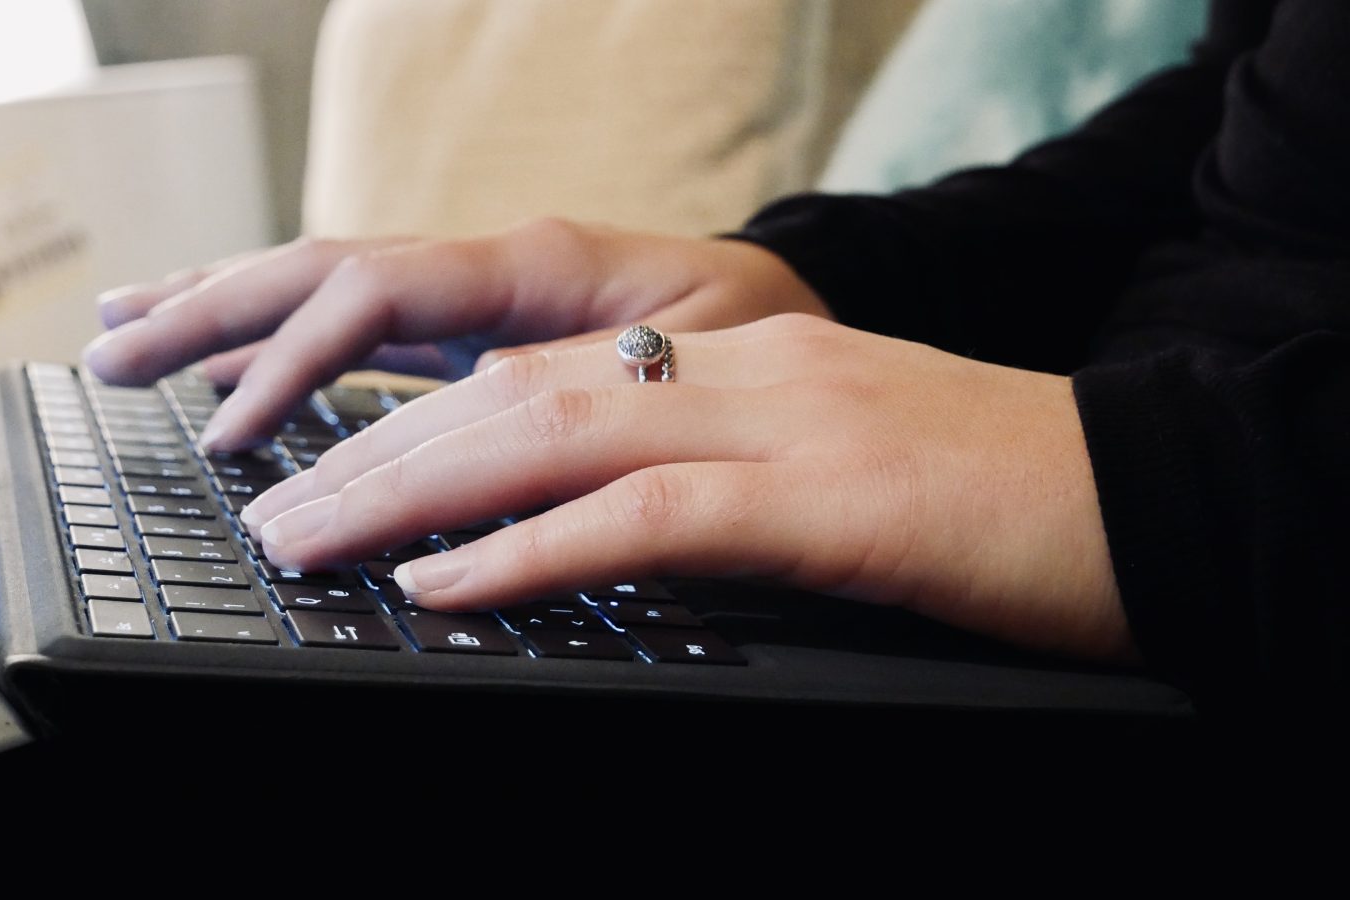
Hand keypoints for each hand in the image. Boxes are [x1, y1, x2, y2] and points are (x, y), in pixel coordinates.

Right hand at [83, 219, 827, 449]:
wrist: (802, 310)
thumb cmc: (767, 342)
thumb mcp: (700, 371)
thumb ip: (589, 402)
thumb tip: (476, 454)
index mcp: (537, 264)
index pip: (379, 297)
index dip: (293, 363)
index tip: (230, 440)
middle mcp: (491, 263)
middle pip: (323, 271)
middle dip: (212, 312)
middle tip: (110, 356)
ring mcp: (477, 289)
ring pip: (328, 284)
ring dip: (223, 308)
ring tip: (122, 331)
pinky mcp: (478, 322)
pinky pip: (361, 320)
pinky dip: (284, 338)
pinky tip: (228, 364)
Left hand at [241, 314, 1136, 663]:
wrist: (1157, 490)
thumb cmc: (996, 496)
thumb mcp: (833, 467)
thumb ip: (716, 478)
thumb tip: (596, 528)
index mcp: (740, 358)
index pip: (544, 372)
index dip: (421, 416)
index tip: (331, 466)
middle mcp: (744, 367)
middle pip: (517, 395)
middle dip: (379, 454)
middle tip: (277, 508)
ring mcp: (786, 421)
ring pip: (553, 438)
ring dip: (413, 492)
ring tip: (310, 541)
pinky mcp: (832, 498)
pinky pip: (650, 516)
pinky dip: (532, 547)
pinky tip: (445, 581)